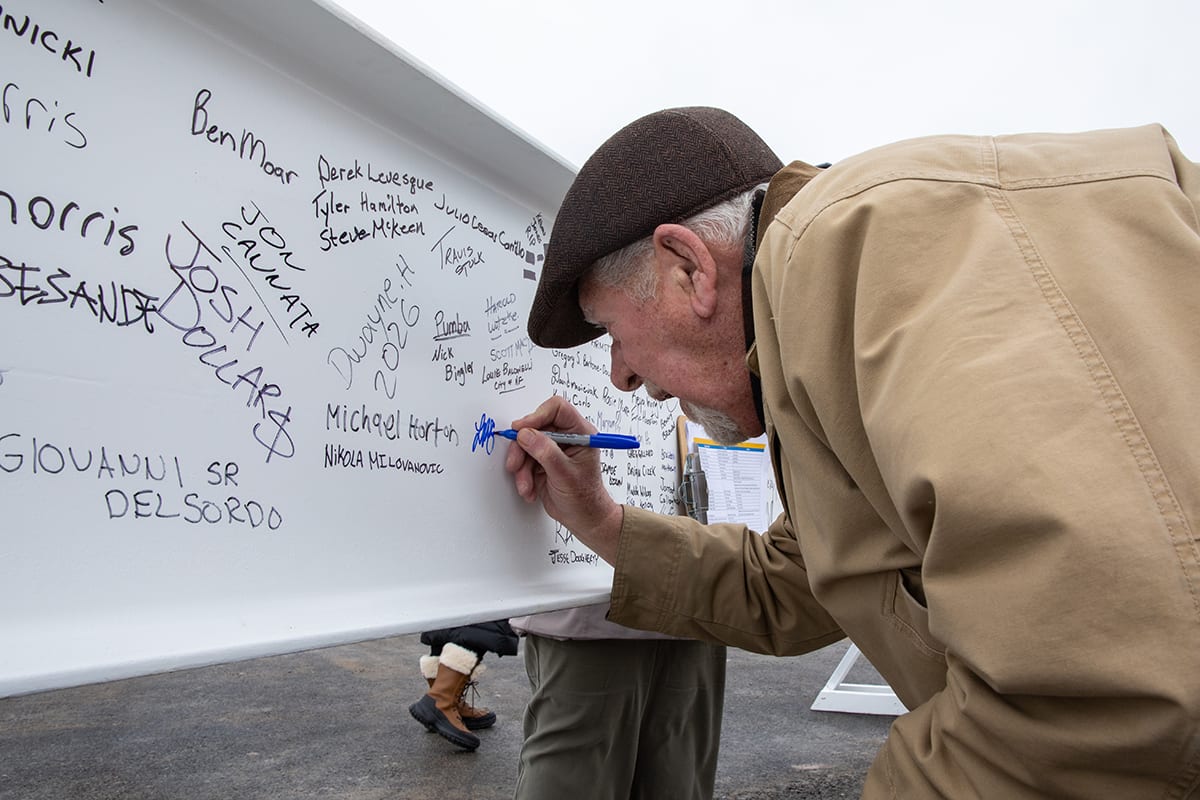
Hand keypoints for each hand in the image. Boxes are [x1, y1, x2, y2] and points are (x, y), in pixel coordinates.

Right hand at [503, 395, 623, 563]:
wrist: (582, 518)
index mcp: (580, 433)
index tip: (521, 429)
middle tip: (515, 464)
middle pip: (535, 427)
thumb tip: (526, 434)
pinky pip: (523, 460)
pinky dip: (522, 476)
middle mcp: (566, 438)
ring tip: (526, 485)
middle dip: (522, 448)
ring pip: (525, 445)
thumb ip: (545, 452)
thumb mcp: (565, 474)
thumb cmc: (584, 497)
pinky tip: (530, 490)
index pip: (557, 409)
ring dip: (521, 467)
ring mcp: (552, 449)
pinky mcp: (541, 461)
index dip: (537, 415)